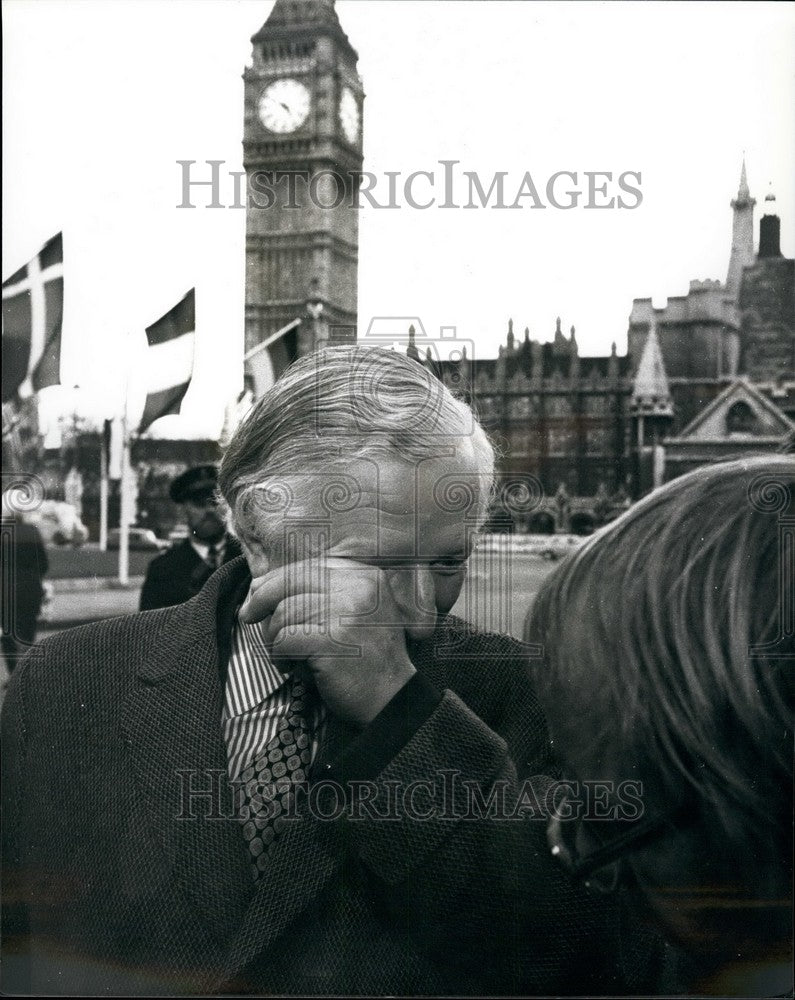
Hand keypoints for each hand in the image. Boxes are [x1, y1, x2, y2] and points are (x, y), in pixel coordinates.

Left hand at [239, 558, 436, 726]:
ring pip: (284, 612)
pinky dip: (279, 655)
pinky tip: (290, 666)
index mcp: (366, 576)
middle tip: (248, 616)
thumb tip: (260, 583)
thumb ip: (319, 593)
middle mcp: (359, 587)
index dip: (278, 579)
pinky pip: (284, 639)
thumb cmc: (366, 658)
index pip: (310, 567)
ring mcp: (346, 612)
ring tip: (287, 654)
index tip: (258, 594)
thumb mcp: (354, 613)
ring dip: (275, 636)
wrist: (392, 700)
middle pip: (292, 581)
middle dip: (263, 598)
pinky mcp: (331, 640)